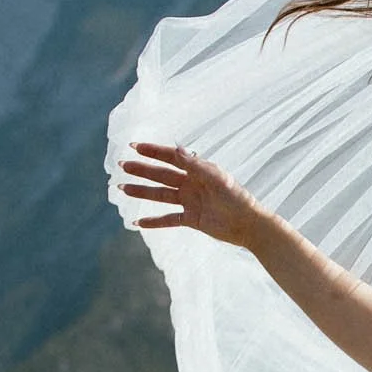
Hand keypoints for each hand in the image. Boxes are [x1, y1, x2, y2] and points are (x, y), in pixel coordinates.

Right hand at [118, 141, 260, 244]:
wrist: (249, 224)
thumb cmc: (237, 198)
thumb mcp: (217, 178)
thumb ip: (196, 165)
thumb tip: (177, 148)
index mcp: (198, 170)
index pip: (171, 157)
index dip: (153, 151)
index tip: (134, 146)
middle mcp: (191, 184)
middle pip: (161, 175)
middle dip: (142, 170)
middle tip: (122, 166)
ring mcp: (190, 202)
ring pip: (160, 195)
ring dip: (142, 192)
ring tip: (122, 188)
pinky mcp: (191, 219)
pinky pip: (168, 219)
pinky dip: (154, 221)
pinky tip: (138, 222)